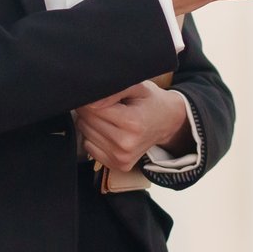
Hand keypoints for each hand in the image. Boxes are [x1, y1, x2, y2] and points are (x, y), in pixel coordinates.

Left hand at [74, 82, 190, 170]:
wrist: (168, 122)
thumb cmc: (151, 101)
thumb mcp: (138, 86)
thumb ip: (114, 89)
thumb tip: (90, 101)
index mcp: (132, 122)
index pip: (92, 108)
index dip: (92, 98)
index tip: (102, 94)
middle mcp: (126, 143)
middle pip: (87, 121)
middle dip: (90, 109)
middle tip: (107, 104)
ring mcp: (121, 157)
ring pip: (85, 133)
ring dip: (91, 123)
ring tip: (109, 116)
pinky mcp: (118, 165)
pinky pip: (89, 147)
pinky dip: (94, 137)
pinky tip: (109, 130)